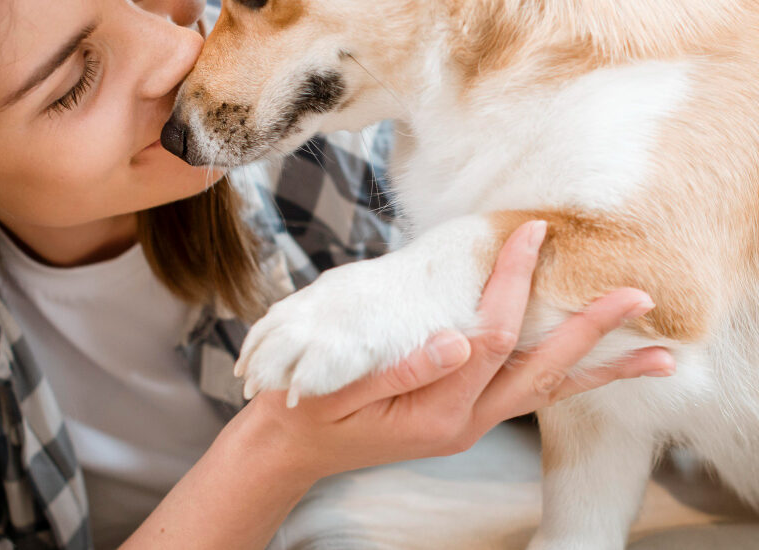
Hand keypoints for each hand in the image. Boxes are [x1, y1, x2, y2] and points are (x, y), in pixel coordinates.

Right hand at [229, 220, 673, 482]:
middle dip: (588, 330)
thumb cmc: (306, 410)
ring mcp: (469, 424)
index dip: (513, 283)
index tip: (532, 234)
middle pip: (540, 372)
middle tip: (637, 295)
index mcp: (432, 411)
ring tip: (658, 357)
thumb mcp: (336, 391)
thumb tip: (456, 341)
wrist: (293, 449)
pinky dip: (568, 381)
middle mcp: (462, 423)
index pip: (488, 339)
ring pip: (546, 393)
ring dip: (600, 370)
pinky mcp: (466, 417)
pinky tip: (596, 370)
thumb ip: (398, 369)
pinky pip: (528, 398)